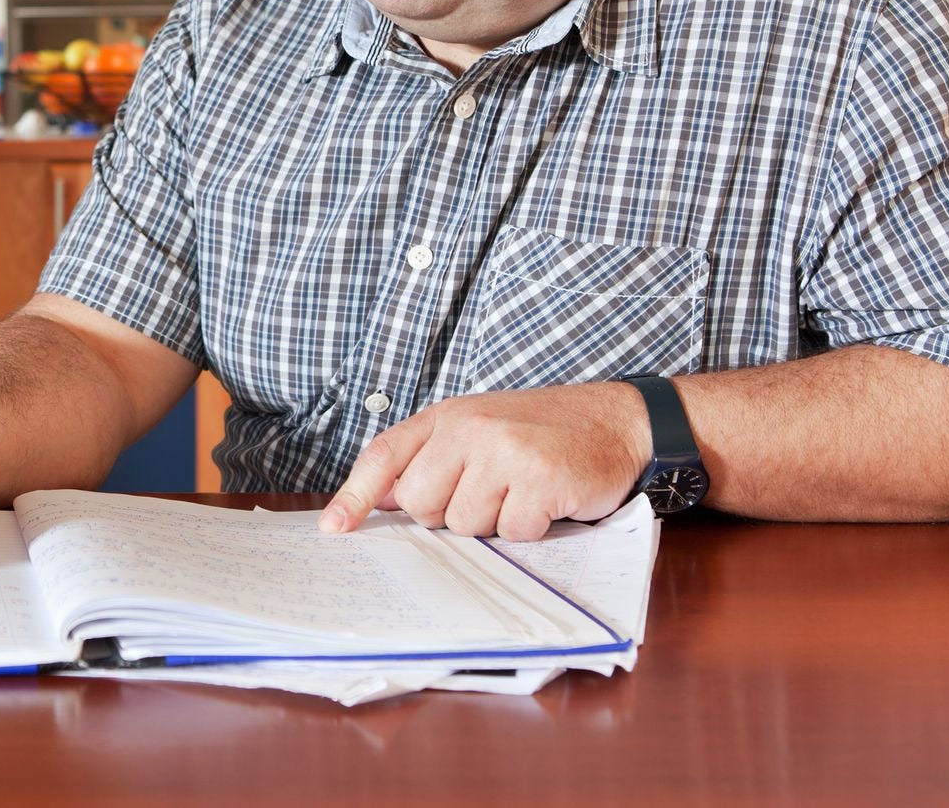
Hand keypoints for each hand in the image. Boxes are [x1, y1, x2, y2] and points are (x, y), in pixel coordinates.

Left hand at [319, 382, 652, 541]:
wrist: (615, 419)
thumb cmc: (541, 430)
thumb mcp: (478, 428)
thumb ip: (430, 458)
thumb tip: (378, 501)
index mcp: (447, 417)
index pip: (385, 456)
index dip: (353, 495)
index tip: (333, 529)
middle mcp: (469, 429)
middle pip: (421, 505)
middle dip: (449, 513)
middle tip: (488, 492)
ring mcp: (503, 452)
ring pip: (465, 525)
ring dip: (494, 521)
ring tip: (520, 491)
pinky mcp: (538, 479)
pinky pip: (511, 533)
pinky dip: (529, 528)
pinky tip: (546, 500)